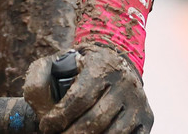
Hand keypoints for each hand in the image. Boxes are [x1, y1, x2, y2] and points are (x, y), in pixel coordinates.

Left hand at [24, 43, 152, 133]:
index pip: (79, 97)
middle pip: (96, 119)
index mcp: (101, 65)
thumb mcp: (56, 62)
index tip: (46, 126)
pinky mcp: (147, 118)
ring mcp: (138, 102)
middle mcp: (124, 83)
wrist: (117, 60)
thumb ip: (39, 79)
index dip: (60, 116)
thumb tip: (40, 108)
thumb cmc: (79, 67)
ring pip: (114, 133)